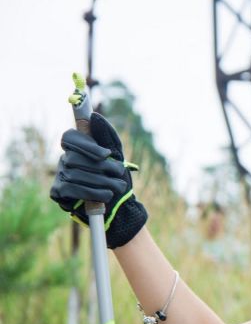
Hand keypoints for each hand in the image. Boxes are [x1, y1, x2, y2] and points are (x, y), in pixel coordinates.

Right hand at [50, 113, 147, 247]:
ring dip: (101, 182)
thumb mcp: (117, 156)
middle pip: (74, 158)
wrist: (119, 207)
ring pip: (74, 175)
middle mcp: (64, 160)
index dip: (87, 145)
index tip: (107, 154)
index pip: (70, 138)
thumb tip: (94, 116)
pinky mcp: (58, 192)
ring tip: (118, 187)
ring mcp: (59, 176)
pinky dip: (91, 193)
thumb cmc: (116, 178)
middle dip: (100, 167)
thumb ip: (108, 137)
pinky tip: (105, 196)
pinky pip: (71, 189)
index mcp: (76, 148)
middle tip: (119, 173)